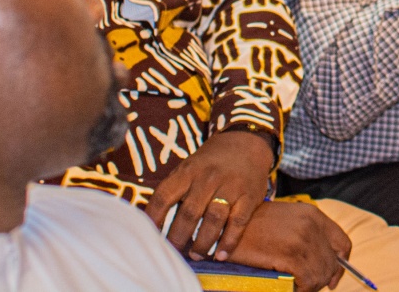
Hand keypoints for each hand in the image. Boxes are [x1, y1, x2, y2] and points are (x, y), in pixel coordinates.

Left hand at [145, 129, 275, 258]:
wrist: (247, 143)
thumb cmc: (211, 162)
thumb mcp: (189, 166)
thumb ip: (173, 189)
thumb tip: (148, 220)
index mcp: (188, 170)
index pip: (164, 196)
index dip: (153, 219)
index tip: (149, 238)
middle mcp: (209, 177)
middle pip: (189, 213)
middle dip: (178, 238)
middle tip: (174, 253)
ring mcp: (231, 186)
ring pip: (213, 220)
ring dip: (202, 243)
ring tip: (196, 256)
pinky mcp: (250, 196)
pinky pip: (238, 223)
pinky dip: (228, 242)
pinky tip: (220, 255)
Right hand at [227, 200, 352, 290]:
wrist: (224, 226)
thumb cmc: (251, 228)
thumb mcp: (285, 224)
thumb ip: (307, 237)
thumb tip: (325, 266)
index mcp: (313, 214)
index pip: (343, 243)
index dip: (340, 265)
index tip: (331, 278)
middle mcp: (311, 224)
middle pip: (332, 263)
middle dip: (320, 279)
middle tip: (303, 285)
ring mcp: (301, 238)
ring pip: (321, 274)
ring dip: (308, 286)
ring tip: (293, 285)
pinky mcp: (290, 254)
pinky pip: (308, 281)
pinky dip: (300, 289)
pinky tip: (287, 286)